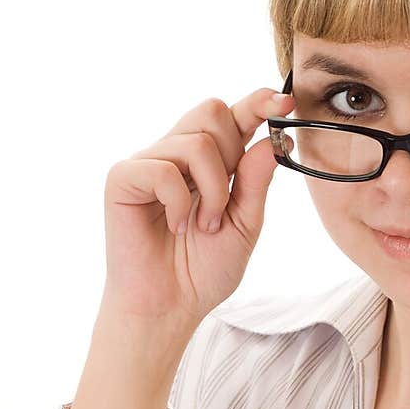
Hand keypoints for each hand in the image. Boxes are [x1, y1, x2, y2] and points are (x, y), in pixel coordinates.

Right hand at [100, 87, 292, 325]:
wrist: (169, 306)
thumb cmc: (203, 270)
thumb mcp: (244, 226)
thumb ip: (257, 182)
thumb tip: (273, 138)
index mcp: (209, 163)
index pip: (234, 116)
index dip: (257, 103)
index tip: (286, 102)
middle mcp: (177, 154)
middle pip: (212, 112)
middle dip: (231, 157)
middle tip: (223, 205)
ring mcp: (148, 163)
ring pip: (195, 141)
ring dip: (212, 189)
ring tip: (202, 225)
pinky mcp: (123, 177)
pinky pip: (164, 169)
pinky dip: (179, 202)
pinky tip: (175, 226)